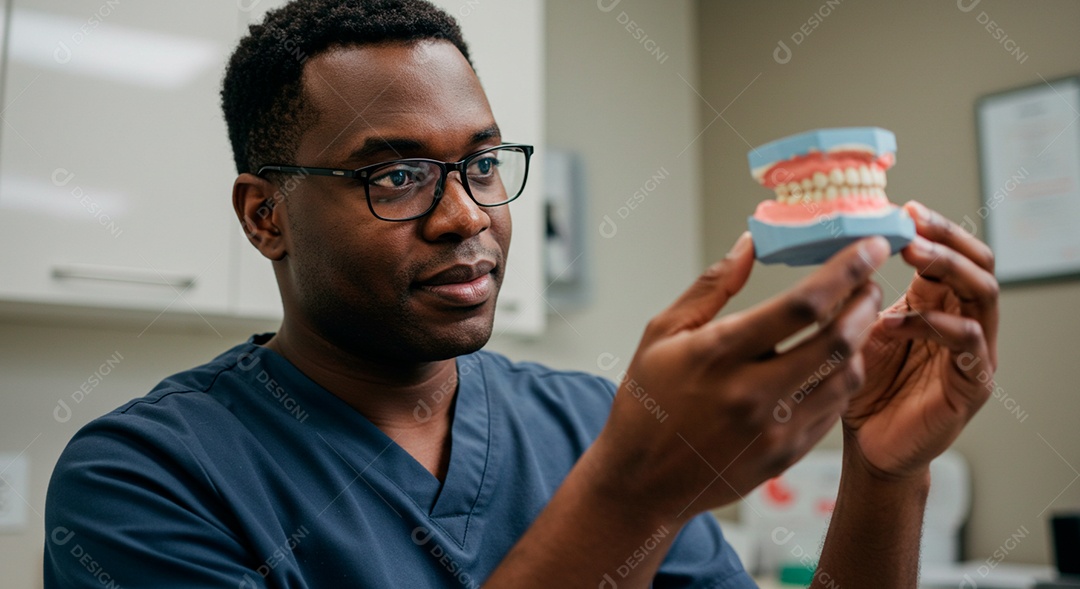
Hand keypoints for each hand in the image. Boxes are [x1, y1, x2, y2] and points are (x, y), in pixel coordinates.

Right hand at [589, 232, 890, 524]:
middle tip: (868, 282)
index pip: (799, 306)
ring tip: (854, 319)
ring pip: (845, 378)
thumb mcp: (663, 333)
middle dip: (864, 303)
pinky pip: (833, 410)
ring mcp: (772, 431)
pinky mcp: (784, 457)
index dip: (843, 271)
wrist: (641, 481)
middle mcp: (750, 395)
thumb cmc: (648, 401)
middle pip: (836, 341)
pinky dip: (842, 378)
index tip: (868, 247)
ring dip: (859, 341)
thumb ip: (711, 287)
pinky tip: (833, 361)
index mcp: (717, 355)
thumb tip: (750, 243)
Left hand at [845, 201, 998, 479]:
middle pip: (978, 263)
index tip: (902, 208)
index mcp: (936, 304)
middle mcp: (962, 321)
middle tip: (912, 223)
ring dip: (948, 267)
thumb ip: (852, 296)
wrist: (866, 446)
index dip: (933, 227)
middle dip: (946, 236)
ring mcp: (974, 353)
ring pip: (982, 293)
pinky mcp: (972, 385)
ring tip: (912, 253)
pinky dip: (936, 324)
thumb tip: (837, 248)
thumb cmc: (860, 387)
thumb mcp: (851, 329)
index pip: (951, 252)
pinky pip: (969, 343)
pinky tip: (897, 322)